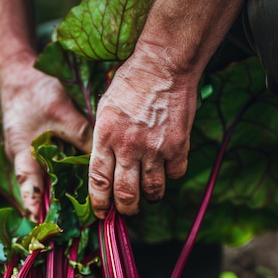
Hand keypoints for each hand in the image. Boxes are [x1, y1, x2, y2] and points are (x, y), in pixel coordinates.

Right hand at [0, 63, 92, 217]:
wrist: (20, 74)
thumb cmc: (35, 92)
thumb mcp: (60, 111)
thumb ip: (80, 134)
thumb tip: (101, 158)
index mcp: (23, 155)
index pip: (29, 188)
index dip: (36, 208)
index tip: (43, 226)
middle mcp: (25, 161)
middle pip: (40, 192)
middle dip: (56, 210)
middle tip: (74, 228)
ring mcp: (31, 157)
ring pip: (47, 183)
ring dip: (63, 197)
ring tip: (84, 215)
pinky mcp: (39, 151)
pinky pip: (52, 172)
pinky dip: (65, 180)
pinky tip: (83, 188)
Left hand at [88, 41, 200, 218]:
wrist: (164, 64)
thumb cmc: (130, 83)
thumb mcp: (104, 110)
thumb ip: (102, 140)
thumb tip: (104, 168)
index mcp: (105, 136)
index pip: (99, 181)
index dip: (100, 203)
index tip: (102, 212)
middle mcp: (128, 146)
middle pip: (126, 194)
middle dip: (126, 208)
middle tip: (127, 210)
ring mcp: (155, 147)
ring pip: (152, 190)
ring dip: (149, 197)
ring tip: (147, 196)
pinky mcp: (178, 145)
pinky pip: (174, 174)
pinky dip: (170, 177)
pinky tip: (166, 171)